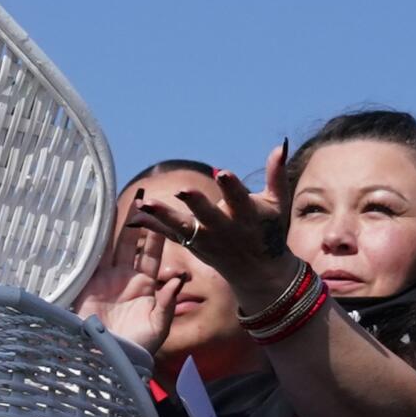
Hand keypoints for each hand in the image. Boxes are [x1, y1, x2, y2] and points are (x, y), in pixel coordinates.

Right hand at [74, 202, 182, 353]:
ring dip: (117, 226)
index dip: (158, 234)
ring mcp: (107, 280)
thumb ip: (168, 302)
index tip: (164, 213)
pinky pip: (93, 258)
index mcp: (147, 286)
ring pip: (114, 246)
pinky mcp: (89, 284)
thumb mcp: (158, 326)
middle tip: (143, 197)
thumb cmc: (137, 349)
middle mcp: (127, 279)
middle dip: (137, 222)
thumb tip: (180, 278)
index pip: (154, 254)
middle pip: (134, 244)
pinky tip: (97, 223)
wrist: (107, 361)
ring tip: (122, 201)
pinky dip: (95, 242)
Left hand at [128, 141, 293, 305]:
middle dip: (197, 203)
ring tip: (145, 203)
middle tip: (183, 189)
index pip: (239, 199)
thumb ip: (276, 175)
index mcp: (248, 216)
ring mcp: (207, 240)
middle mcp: (226, 229)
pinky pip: (171, 235)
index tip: (223, 173)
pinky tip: (135, 213)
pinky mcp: (194, 246)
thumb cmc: (268, 230)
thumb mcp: (276, 204)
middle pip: (209, 215)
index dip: (232, 187)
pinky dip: (153, 225)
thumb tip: (280, 145)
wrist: (259, 272)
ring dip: (164, 215)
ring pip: (184, 227)